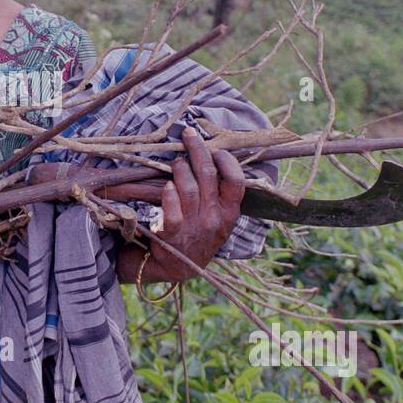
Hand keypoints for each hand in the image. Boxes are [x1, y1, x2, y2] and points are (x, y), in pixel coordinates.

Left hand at [145, 128, 244, 281]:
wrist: (177, 268)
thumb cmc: (197, 235)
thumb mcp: (218, 218)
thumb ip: (219, 194)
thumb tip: (214, 156)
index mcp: (229, 213)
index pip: (236, 181)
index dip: (226, 160)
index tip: (215, 148)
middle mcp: (214, 219)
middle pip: (208, 175)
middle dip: (198, 149)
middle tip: (188, 134)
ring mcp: (194, 227)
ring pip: (189, 188)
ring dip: (180, 168)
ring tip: (176, 162)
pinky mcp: (172, 236)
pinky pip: (172, 211)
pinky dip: (168, 195)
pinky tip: (166, 186)